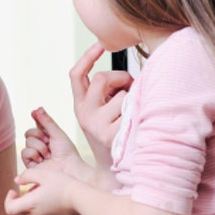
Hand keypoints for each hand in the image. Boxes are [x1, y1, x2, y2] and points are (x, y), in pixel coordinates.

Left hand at [3, 166, 82, 214]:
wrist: (83, 198)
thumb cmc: (63, 184)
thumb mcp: (43, 174)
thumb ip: (27, 176)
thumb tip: (17, 180)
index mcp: (31, 204)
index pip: (9, 208)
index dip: (8, 200)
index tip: (14, 192)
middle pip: (22, 212)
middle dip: (22, 201)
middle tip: (31, 190)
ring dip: (37, 205)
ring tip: (49, 194)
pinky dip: (49, 211)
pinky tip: (58, 203)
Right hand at [19, 108, 89, 179]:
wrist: (68, 168)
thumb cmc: (67, 152)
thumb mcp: (57, 133)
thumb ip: (46, 121)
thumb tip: (37, 108)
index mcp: (49, 136)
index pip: (38, 125)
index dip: (36, 118)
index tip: (34, 112)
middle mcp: (41, 145)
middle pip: (29, 132)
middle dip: (38, 135)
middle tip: (48, 141)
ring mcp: (35, 154)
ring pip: (27, 142)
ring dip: (39, 146)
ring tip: (48, 154)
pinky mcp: (30, 164)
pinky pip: (24, 152)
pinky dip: (34, 154)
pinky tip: (42, 160)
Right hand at [70, 43, 131, 166]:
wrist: (119, 169)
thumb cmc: (117, 135)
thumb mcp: (104, 112)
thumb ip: (106, 92)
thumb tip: (125, 75)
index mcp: (80, 107)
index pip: (76, 75)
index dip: (87, 57)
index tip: (99, 45)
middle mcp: (85, 115)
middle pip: (102, 78)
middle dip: (120, 78)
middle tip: (129, 90)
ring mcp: (97, 125)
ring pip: (122, 94)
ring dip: (132, 98)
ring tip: (133, 113)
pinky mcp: (111, 134)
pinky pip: (131, 108)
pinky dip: (138, 112)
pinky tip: (136, 125)